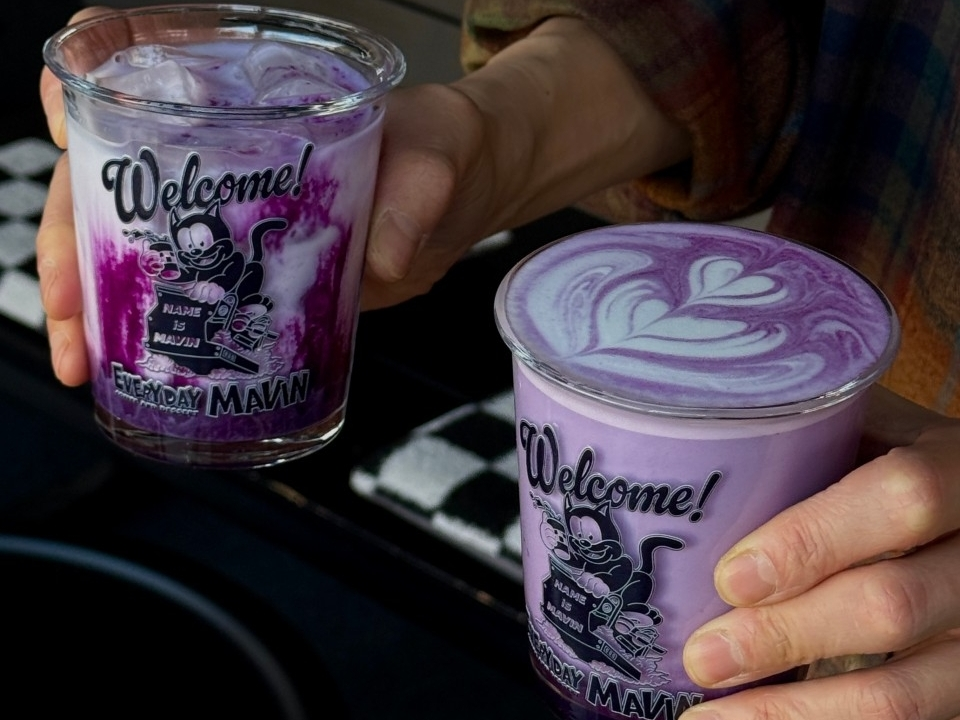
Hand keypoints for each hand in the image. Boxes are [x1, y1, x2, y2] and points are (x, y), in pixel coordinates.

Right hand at [37, 13, 689, 382]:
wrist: (461, 202)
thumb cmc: (446, 149)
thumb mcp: (439, 150)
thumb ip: (422, 185)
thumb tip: (389, 252)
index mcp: (254, 87)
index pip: (144, 53)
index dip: (90, 77)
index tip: (70, 126)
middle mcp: (223, 143)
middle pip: (113, 170)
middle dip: (70, 237)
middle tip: (72, 307)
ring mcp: (226, 207)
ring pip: (130, 236)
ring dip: (93, 297)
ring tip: (82, 356)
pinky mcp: (244, 263)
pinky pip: (179, 285)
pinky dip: (147, 324)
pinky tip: (130, 363)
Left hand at [682, 385, 959, 719]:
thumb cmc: (908, 462)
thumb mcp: (882, 431)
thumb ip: (816, 442)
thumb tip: (696, 452)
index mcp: (959, 470)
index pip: (900, 499)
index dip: (813, 541)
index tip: (731, 578)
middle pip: (894, 606)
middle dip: (784, 637)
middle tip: (702, 656)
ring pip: (907, 692)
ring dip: (798, 711)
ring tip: (711, 719)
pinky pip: (909, 719)